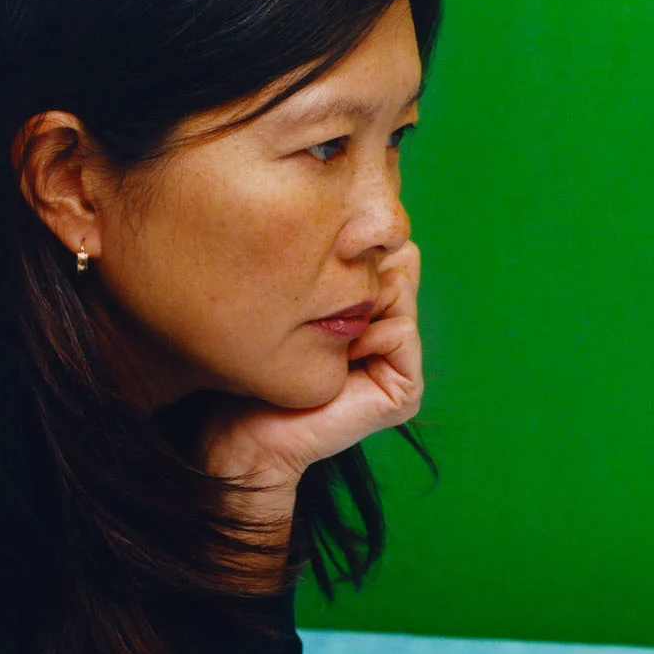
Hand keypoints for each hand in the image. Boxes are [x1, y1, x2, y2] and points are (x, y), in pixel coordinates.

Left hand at [205, 241, 422, 490]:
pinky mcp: (405, 391)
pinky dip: (369, 337)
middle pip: (401, 263)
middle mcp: (392, 337)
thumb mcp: (296, 298)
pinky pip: (402, 329)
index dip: (354, 252)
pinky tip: (342, 361)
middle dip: (358, 275)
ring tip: (330, 341)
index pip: (388, 250)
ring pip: (402, 289)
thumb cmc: (256, 367)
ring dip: (359, 307)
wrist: (248, 433)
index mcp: (372, 312)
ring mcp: (402, 366)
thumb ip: (333, 264)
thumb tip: (364, 221)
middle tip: (322, 317)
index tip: (311, 282)